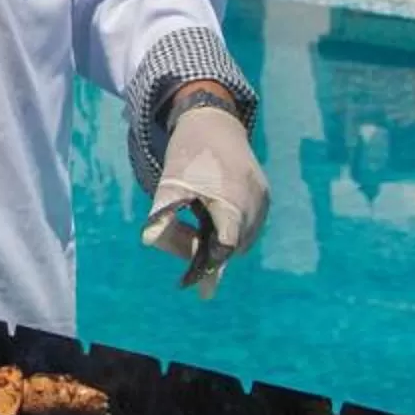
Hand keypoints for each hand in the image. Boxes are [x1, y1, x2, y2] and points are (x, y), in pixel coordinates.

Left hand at [142, 105, 267, 294]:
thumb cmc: (188, 152)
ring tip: (194, 233)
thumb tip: (149, 241)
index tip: (202, 293)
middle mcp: (254, 200)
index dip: (213, 268)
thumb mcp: (169, 183)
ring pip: (242, 238)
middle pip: (233, 245)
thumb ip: (162, 214)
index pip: (226, 245)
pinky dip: (231, 232)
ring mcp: (263, 198)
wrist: (213, 120)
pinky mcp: (264, 195)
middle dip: (211, 256)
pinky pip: (249, 226)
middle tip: (188, 257)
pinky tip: (211, 223)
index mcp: (231, 198)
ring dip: (221, 244)